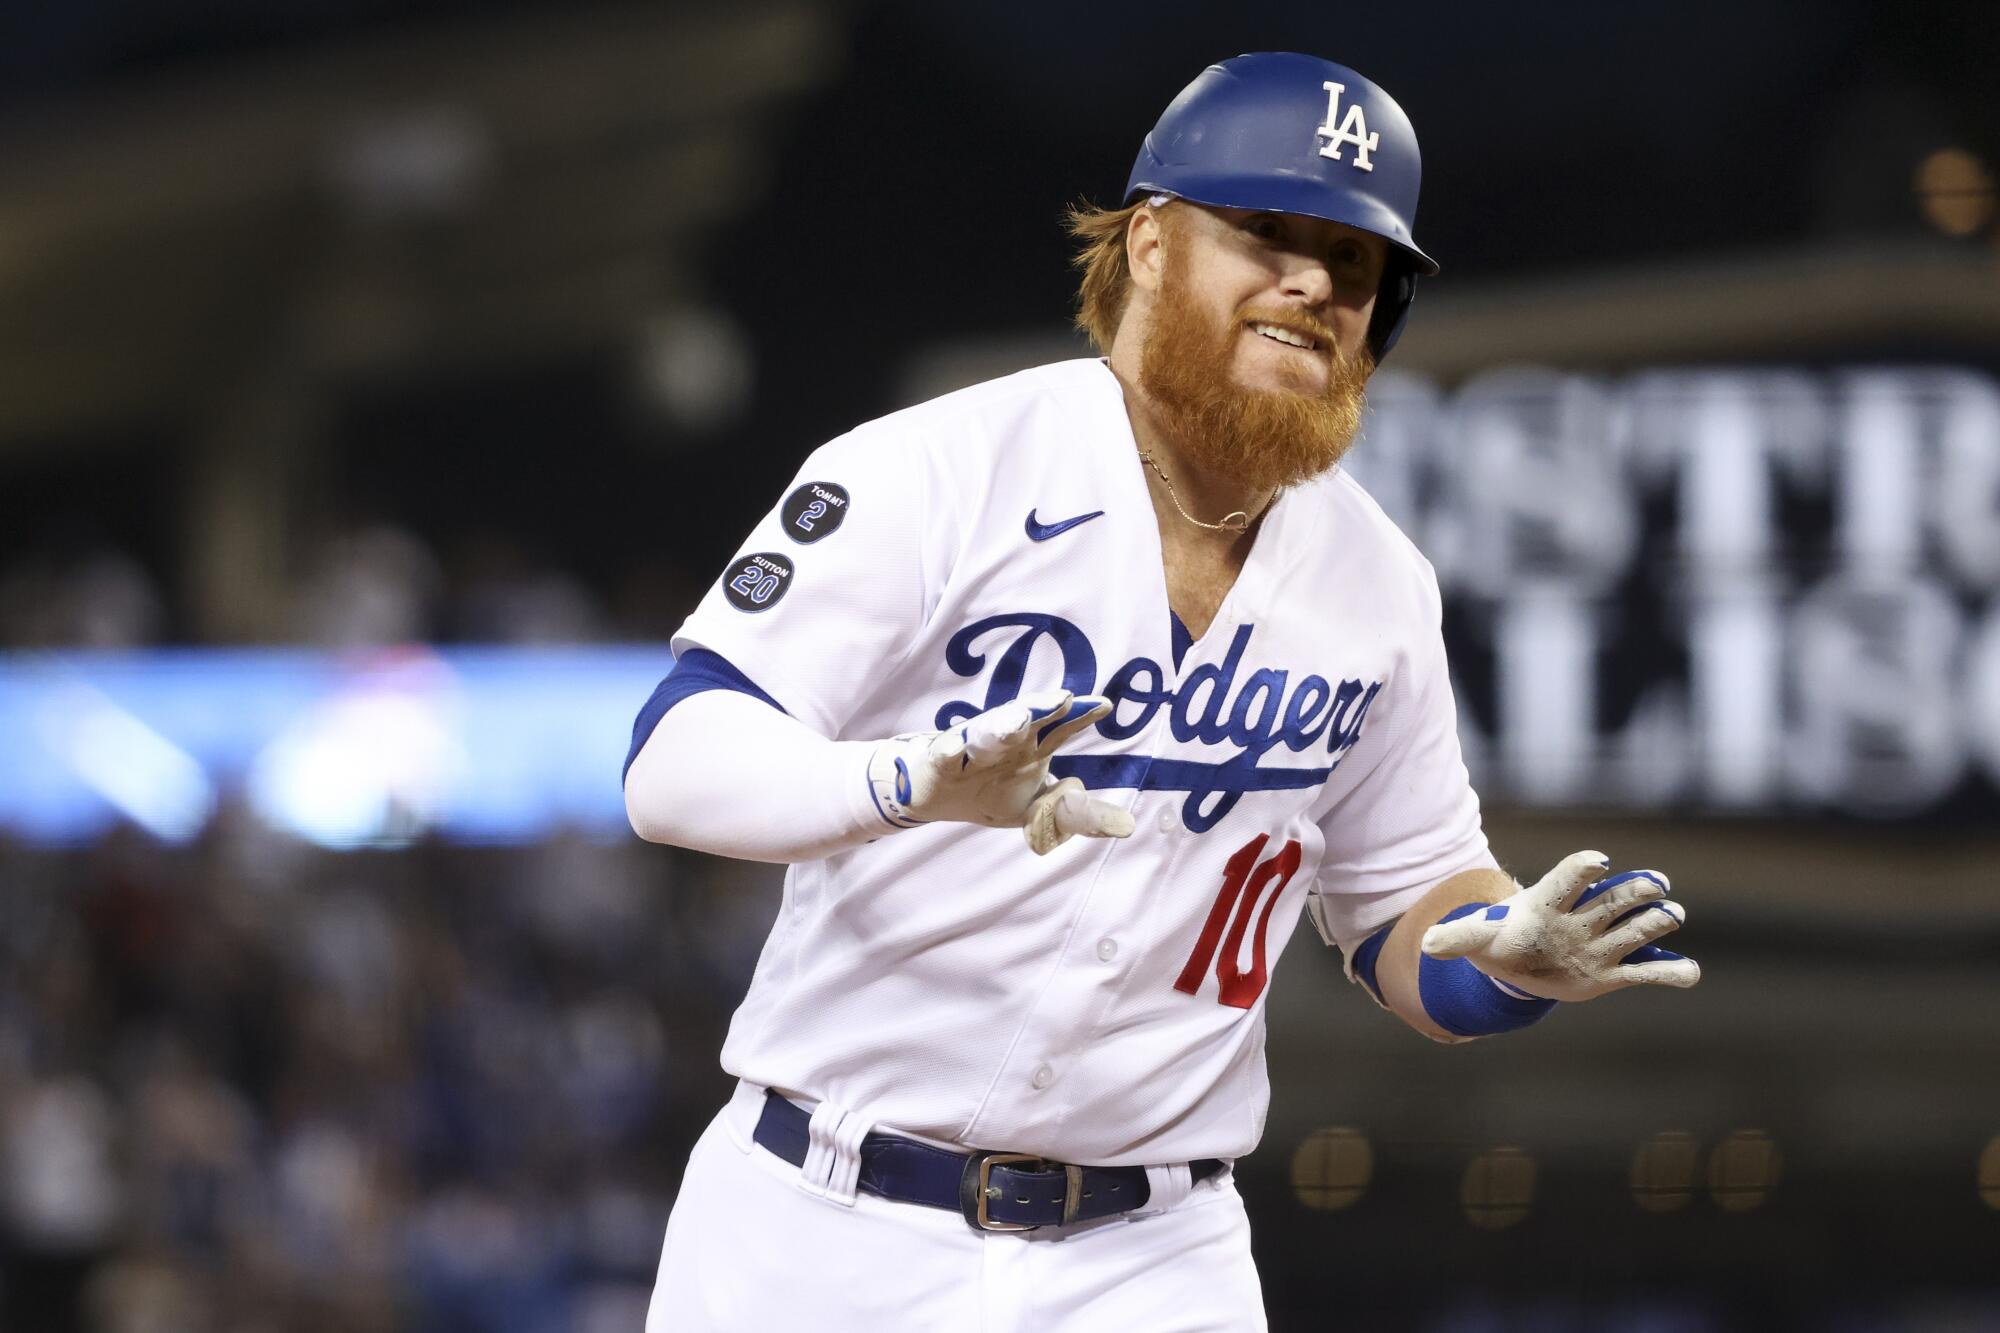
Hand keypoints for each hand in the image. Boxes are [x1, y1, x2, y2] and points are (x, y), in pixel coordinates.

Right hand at [865, 690, 1136, 854]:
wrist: (932, 797)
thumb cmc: (989, 793)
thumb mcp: (1037, 810)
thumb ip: (1079, 815)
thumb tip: (1128, 825)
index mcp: (1031, 746)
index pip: (1061, 726)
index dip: (1081, 715)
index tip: (1103, 705)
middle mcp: (1004, 740)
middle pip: (1027, 719)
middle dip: (1044, 707)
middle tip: (1064, 698)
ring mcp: (971, 749)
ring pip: (988, 733)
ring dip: (1004, 724)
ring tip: (1021, 719)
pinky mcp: (939, 764)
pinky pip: (944, 756)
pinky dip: (949, 751)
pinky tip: (953, 747)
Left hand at [1419, 850, 1699, 1002]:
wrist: (1518, 963)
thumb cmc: (1500, 940)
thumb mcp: (1476, 939)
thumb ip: (1456, 938)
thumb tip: (1427, 945)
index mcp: (1548, 904)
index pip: (1568, 877)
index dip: (1583, 868)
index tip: (1599, 862)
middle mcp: (1582, 919)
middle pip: (1612, 900)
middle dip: (1635, 891)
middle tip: (1658, 886)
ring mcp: (1600, 945)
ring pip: (1634, 930)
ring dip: (1655, 923)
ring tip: (1673, 918)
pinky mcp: (1612, 974)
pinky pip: (1645, 973)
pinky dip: (1668, 972)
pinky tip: (1688, 972)